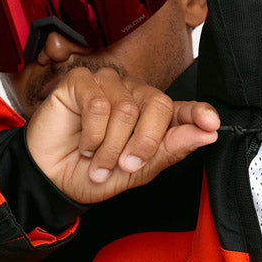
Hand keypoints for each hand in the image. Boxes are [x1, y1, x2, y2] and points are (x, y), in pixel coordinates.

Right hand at [24, 66, 220, 203]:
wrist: (51, 180)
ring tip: (96, 161)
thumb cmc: (90, 174)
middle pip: (157, 106)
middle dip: (142, 144)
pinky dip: (92, 133)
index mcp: (151, 118)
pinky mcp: (81, 81)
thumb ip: (168, 151)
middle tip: (124, 166)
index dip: (197, 114)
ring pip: (126, 109)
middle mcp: (132, 96)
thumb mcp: (135, 173)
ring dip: (110, 146)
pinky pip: (99, 103)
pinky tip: (83, 143)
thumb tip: (206, 133)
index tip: (210, 124)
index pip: (180, 110)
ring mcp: (107, 85)